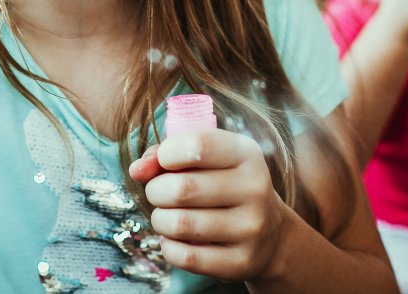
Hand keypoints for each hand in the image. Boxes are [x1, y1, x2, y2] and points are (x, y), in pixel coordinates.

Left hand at [128, 131, 286, 280]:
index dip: (167, 154)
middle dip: (156, 191)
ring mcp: (251, 228)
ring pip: (180, 224)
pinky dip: (169, 247)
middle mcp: (255, 189)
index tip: (164, 162)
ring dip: (160, 220)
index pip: (197, 146)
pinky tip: (175, 240)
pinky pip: (186, 257)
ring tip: (166, 217)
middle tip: (158, 193)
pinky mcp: (241, 262)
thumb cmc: (223, 186)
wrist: (271, 234)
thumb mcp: (206, 160)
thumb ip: (166, 155)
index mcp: (246, 154)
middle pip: (182, 188)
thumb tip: (137, 170)